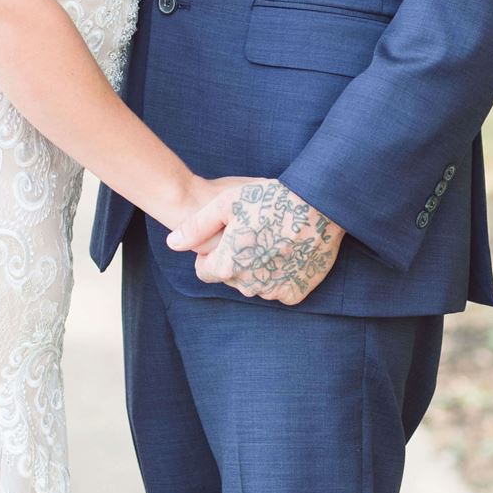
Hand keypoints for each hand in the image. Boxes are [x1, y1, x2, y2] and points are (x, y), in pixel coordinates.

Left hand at [167, 176, 344, 305]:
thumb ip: (195, 226)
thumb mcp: (226, 204)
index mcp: (227, 265)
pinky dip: (281, 276)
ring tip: (273, 240)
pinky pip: (279, 290)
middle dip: (236, 261)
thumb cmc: (270, 199)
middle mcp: (249, 285)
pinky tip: (287, 253)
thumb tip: (172, 244)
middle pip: (231, 278)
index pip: (205, 271)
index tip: (230, 235)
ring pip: (255, 285)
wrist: (320, 205)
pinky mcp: (296, 292)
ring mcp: (274, 291)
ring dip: (259, 269)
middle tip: (255, 233)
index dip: (213, 252)